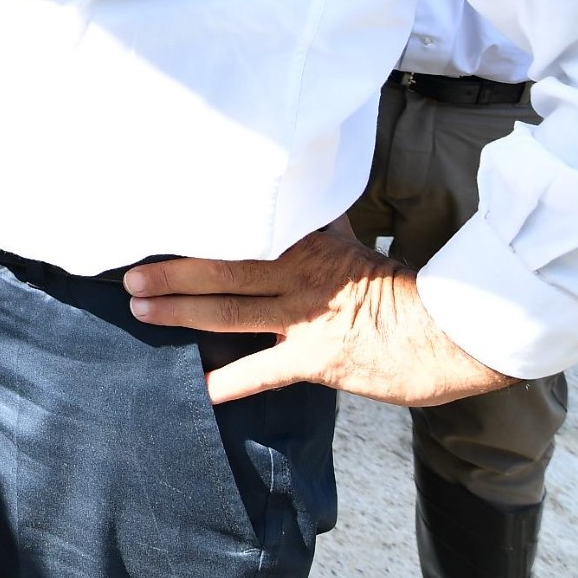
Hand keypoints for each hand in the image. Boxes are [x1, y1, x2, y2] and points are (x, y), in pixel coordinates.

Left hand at [123, 227, 516, 407]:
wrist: (450, 329)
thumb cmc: (399, 288)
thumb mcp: (351, 240)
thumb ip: (314, 219)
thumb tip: (293, 187)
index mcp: (306, 240)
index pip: (242, 228)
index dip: (199, 227)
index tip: (156, 222)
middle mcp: (299, 273)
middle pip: (223, 268)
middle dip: (173, 271)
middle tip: (128, 274)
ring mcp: (306, 316)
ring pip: (231, 311)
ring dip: (183, 312)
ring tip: (142, 310)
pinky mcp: (318, 359)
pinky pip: (265, 371)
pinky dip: (231, 381)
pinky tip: (200, 390)